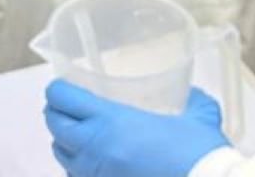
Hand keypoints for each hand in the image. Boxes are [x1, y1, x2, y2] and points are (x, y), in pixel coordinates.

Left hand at [44, 82, 229, 176]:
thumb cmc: (200, 156)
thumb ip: (192, 100)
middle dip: (56, 113)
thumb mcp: (200, 117)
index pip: (64, 99)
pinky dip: (79, 168)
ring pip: (62, 156)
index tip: (62, 86)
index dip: (58, 90)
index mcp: (112, 122)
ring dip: (65, 142)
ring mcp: (96, 176)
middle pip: (54, 126)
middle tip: (67, 107)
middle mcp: (95, 149)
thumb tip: (190, 95)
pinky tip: (95, 163)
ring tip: (78, 135)